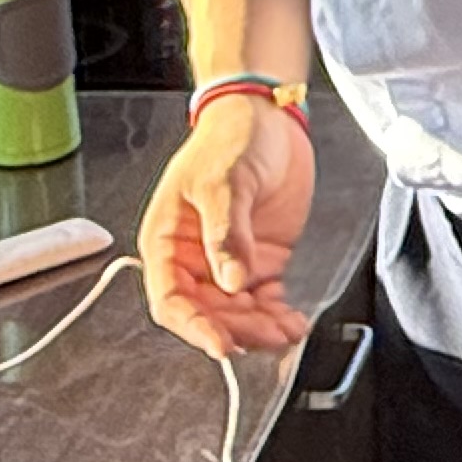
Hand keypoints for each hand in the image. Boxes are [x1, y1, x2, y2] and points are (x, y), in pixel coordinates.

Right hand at [133, 94, 315, 356]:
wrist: (268, 117)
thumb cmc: (230, 140)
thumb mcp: (224, 183)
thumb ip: (227, 235)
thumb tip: (231, 282)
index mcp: (167, 242)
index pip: (171, 300)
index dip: (193, 327)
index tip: (221, 344)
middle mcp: (194, 259)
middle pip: (207, 314)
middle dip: (237, 330)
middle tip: (268, 334)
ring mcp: (228, 262)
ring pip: (237, 313)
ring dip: (260, 328)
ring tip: (287, 330)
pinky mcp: (260, 260)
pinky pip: (264, 300)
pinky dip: (278, 315)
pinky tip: (294, 321)